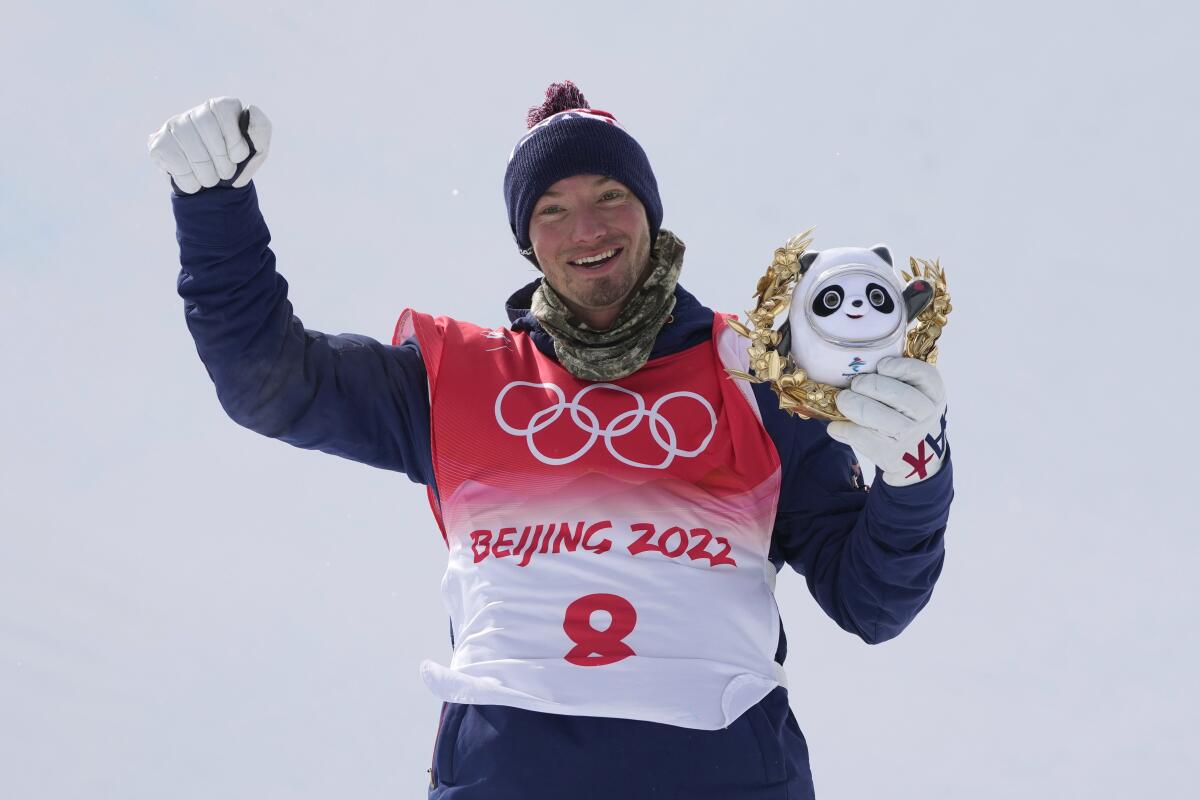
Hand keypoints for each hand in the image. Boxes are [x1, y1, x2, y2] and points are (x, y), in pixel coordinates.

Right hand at [147, 97, 270, 193]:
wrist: (213, 187)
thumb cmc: (235, 163)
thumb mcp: (256, 148)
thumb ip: (260, 129)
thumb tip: (252, 109)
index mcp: (220, 106)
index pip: (224, 114)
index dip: (235, 143)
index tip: (237, 156)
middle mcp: (195, 112)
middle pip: (211, 138)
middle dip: (223, 165)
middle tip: (224, 172)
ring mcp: (173, 126)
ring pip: (196, 156)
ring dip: (208, 177)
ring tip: (210, 177)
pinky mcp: (158, 144)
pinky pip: (178, 166)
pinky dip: (191, 181)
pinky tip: (193, 178)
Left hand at [827, 357, 948, 486]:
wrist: (915, 456)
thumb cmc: (907, 414)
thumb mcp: (914, 393)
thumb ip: (895, 378)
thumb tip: (853, 366)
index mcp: (933, 393)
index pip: (923, 374)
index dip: (900, 367)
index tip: (881, 365)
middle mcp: (925, 414)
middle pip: (899, 395)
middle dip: (871, 384)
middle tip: (856, 383)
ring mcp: (909, 435)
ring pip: (880, 416)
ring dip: (855, 404)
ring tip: (843, 400)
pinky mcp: (890, 452)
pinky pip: (862, 436)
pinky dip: (843, 429)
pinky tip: (835, 426)